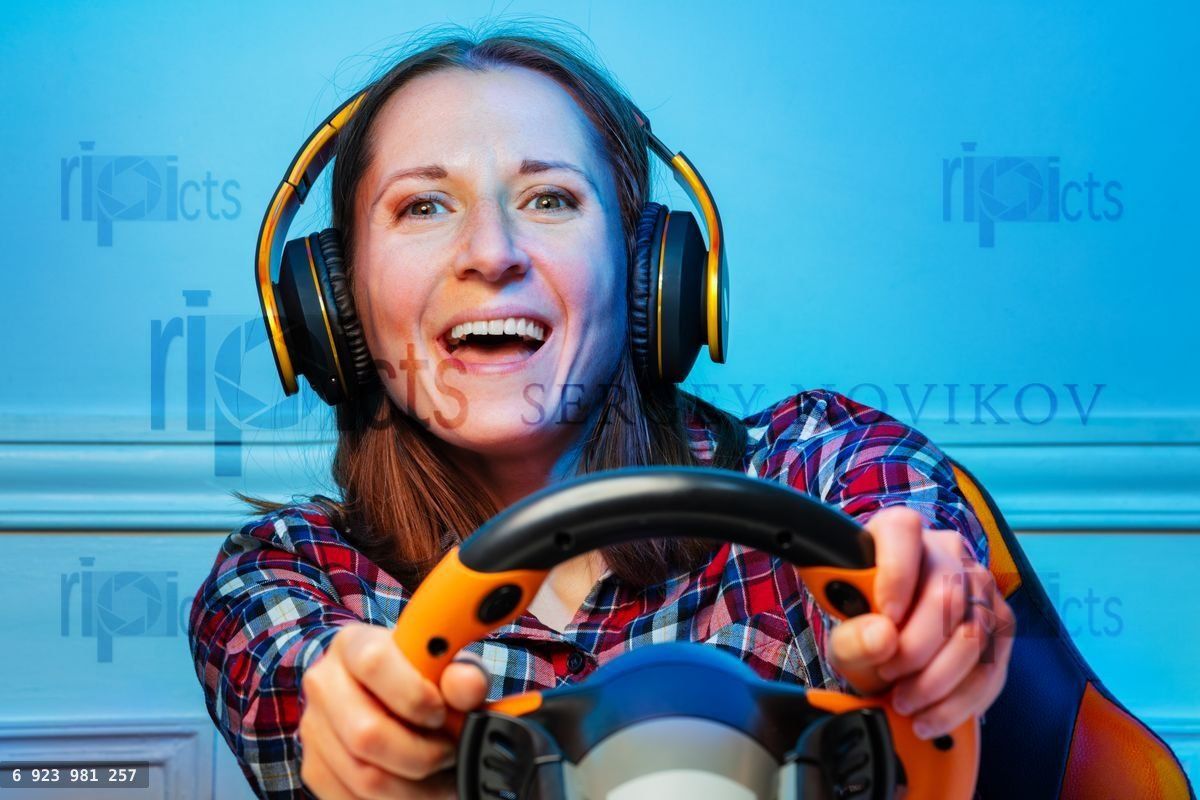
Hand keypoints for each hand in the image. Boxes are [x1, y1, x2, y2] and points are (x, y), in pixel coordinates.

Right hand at [298, 622, 488, 797]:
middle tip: (450, 753)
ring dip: (415, 788)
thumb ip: (464, 675)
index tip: (441, 713)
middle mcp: (323, 682)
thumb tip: (468, 685)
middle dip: (422, 755)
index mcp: (353, 643)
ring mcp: (312, 727)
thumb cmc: (423, 679)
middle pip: (366, 734)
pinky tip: (418, 789)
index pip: (375, 663)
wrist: (392, 700)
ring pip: (363, 776)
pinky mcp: (313, 767)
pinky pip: (351, 799)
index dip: (414, 695)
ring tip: (442, 775)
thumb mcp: (449, 670)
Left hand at [826, 506, 1015, 739]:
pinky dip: (961, 700)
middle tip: (888, 677)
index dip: (895, 576)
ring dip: (938, 682)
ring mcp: (980, 584)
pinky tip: (932, 716)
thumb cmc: (865, 631)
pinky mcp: (1000, 622)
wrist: (890, 649)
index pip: (902, 531)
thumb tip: (884, 637)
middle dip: (916, 650)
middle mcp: (945, 550)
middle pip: (946, 595)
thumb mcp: (844, 638)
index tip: (883, 620)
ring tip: (906, 702)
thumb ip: (852, 638)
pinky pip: (993, 665)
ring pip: (975, 633)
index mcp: (897, 532)